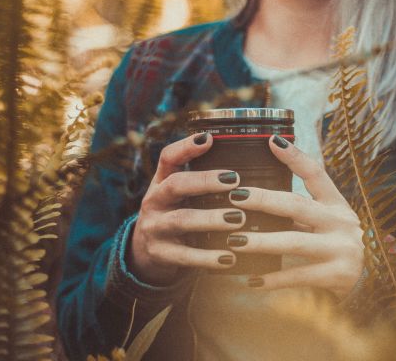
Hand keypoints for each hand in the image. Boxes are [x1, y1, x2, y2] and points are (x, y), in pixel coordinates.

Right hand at [130, 132, 244, 285]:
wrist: (147, 252)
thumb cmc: (176, 213)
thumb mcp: (181, 194)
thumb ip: (202, 179)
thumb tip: (248, 158)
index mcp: (162, 181)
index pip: (167, 157)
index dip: (186, 146)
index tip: (209, 138)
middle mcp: (154, 201)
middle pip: (176, 185)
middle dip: (205, 181)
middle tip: (235, 180)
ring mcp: (155, 227)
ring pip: (182, 220)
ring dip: (211, 219)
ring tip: (238, 219)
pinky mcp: (160, 254)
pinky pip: (185, 256)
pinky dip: (208, 257)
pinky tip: (229, 257)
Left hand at [227, 135, 364, 298]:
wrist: (371, 281)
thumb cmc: (337, 246)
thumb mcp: (327, 222)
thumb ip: (301, 211)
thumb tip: (254, 198)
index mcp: (335, 204)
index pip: (316, 174)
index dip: (295, 157)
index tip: (272, 141)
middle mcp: (340, 222)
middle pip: (296, 205)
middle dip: (263, 200)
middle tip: (235, 197)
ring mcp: (340, 248)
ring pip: (294, 241)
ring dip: (261, 242)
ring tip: (234, 242)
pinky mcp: (337, 275)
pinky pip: (298, 275)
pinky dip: (273, 279)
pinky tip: (252, 280)